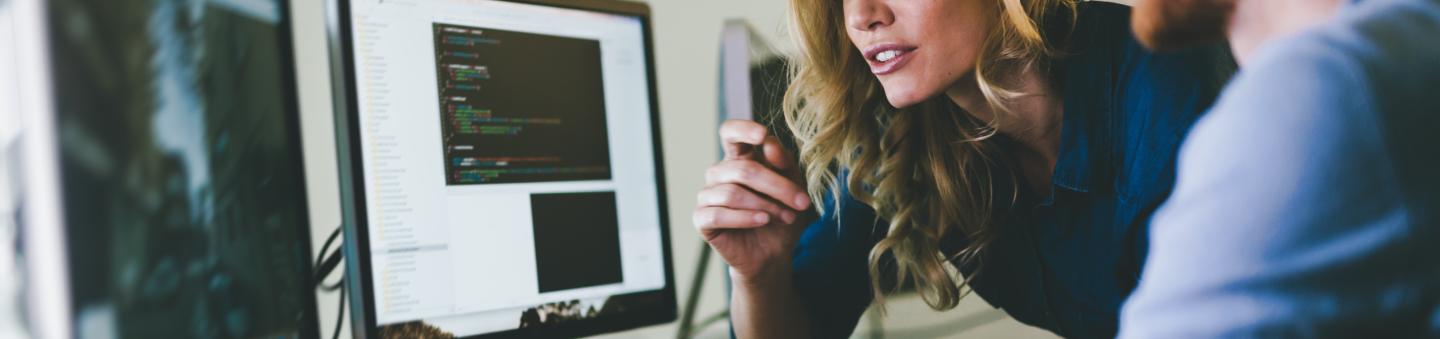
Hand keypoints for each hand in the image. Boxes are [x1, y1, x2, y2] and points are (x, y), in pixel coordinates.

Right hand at [693, 120, 811, 283]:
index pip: (730, 132)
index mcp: (739, 158)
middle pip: (742, 169)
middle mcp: (719, 173)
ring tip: (786, 217)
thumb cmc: (782, 215)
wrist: (774, 254)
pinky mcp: (702, 219)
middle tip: (802, 202)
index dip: (743, 129)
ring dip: (765, 206)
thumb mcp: (793, 186)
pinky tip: (763, 221)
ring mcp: (707, 196)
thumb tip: (768, 142)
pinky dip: (744, 218)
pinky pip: (718, 214)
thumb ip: (783, 163)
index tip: (762, 135)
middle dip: (776, 186)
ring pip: (732, 193)